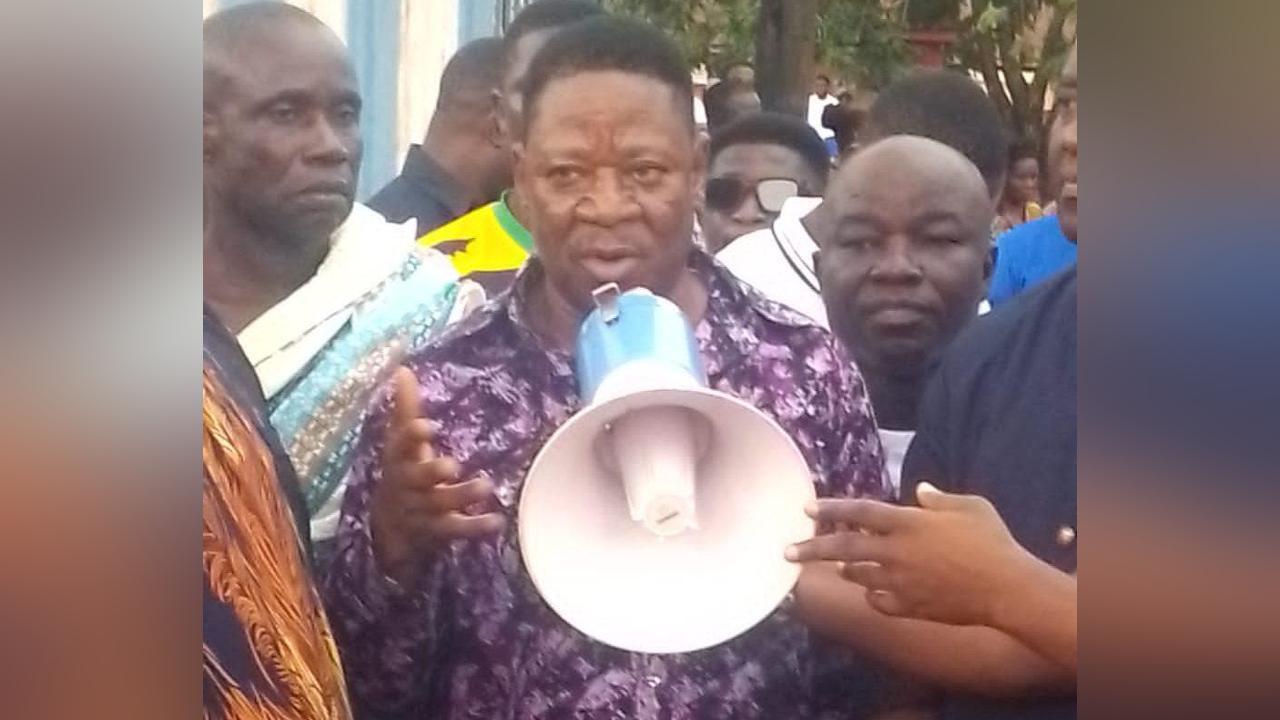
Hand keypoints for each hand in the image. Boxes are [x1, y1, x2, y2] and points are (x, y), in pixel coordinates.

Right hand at [370, 367, 504, 584]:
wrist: (388, 526)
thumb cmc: (402, 471)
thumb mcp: (401, 442)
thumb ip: (405, 408)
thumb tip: (402, 368)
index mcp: (399, 459)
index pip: (400, 445)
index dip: (411, 437)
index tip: (427, 427)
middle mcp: (407, 484)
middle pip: (417, 478)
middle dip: (432, 472)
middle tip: (453, 465)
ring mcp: (421, 510)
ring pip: (439, 504)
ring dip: (462, 496)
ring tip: (487, 485)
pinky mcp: (437, 530)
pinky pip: (455, 530)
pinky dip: (475, 527)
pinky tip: (497, 521)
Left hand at [785, 483, 1041, 626]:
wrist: (1005, 589)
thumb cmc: (991, 541)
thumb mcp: (969, 507)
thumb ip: (939, 499)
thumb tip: (920, 491)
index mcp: (907, 522)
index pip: (859, 512)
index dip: (831, 509)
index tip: (807, 509)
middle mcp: (895, 551)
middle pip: (843, 547)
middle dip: (811, 548)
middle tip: (786, 551)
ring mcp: (899, 581)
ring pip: (858, 575)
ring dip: (847, 569)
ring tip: (839, 567)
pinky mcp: (908, 606)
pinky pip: (878, 600)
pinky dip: (873, 594)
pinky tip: (875, 591)